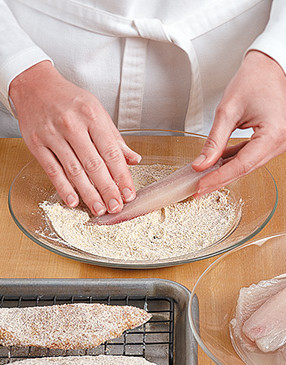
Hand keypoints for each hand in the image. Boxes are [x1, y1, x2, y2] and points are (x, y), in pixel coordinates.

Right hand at [9, 61, 140, 214]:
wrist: (35, 86)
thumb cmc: (69, 100)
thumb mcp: (96, 111)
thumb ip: (115, 138)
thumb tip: (134, 159)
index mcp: (92, 116)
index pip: (112, 152)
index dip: (122, 176)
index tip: (129, 193)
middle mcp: (73, 125)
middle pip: (94, 164)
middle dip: (107, 189)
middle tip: (116, 207)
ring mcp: (53, 135)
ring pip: (74, 170)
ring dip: (88, 193)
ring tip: (99, 209)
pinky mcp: (37, 145)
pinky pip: (52, 170)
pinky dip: (63, 188)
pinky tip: (73, 201)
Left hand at [192, 50, 285, 196]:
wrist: (269, 67)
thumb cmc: (254, 80)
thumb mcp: (228, 110)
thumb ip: (214, 140)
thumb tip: (201, 164)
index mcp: (273, 134)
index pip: (241, 165)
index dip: (218, 178)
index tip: (199, 186)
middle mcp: (280, 142)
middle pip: (244, 169)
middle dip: (219, 180)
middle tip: (197, 190)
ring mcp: (277, 143)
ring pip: (247, 165)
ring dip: (224, 173)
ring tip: (203, 180)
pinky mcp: (270, 141)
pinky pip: (250, 156)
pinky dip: (232, 162)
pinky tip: (217, 166)